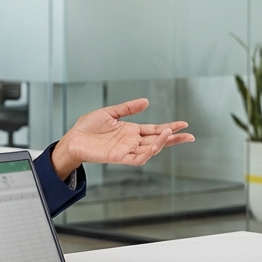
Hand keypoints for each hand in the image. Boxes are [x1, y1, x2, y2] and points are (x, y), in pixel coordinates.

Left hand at [51, 98, 194, 177]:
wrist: (72, 139)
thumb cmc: (88, 127)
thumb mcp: (110, 113)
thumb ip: (128, 108)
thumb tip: (146, 102)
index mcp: (131, 131)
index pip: (155, 130)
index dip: (170, 128)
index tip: (184, 125)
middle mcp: (132, 142)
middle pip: (158, 141)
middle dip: (173, 139)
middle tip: (189, 136)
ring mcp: (126, 150)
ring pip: (150, 150)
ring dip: (161, 143)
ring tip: (170, 133)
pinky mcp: (118, 157)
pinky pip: (136, 159)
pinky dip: (147, 154)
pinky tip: (154, 146)